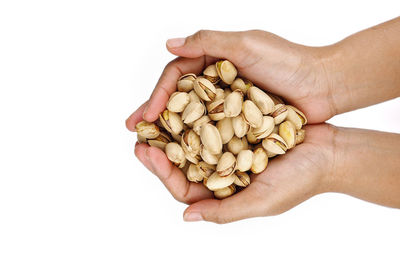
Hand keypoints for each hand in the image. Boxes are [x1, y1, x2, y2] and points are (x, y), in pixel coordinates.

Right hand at [126, 29, 336, 129]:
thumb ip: (208, 41)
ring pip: (193, 118)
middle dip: (154, 115)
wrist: (324, 85)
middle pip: (179, 100)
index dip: (156, 95)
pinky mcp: (241, 121)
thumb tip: (169, 44)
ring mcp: (228, 103)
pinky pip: (214, 132)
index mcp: (213, 62)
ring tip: (151, 148)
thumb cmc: (288, 62)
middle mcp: (217, 83)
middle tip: (133, 131)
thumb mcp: (247, 44)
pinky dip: (198, 142)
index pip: (176, 78)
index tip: (142, 116)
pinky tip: (185, 155)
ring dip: (171, 132)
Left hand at [134, 124, 335, 222]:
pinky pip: (213, 118)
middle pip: (183, 161)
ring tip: (154, 112)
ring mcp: (230, 147)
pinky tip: (184, 99)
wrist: (328, 151)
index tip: (144, 153)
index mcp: (224, 193)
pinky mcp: (239, 126)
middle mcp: (222, 171)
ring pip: (194, 138)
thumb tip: (187, 217)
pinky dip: (198, 110)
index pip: (183, 187)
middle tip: (138, 131)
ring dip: (174, 126)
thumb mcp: (261, 202)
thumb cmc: (300, 181)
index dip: (161, 172)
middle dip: (159, 147)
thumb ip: (224, 212)